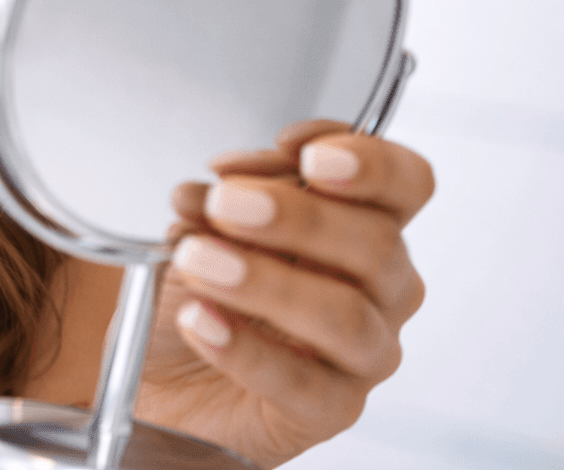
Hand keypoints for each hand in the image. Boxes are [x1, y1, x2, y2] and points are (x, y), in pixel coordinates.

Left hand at [134, 121, 434, 468]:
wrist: (157, 374)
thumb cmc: (197, 290)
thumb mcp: (206, 223)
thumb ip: (235, 193)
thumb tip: (233, 180)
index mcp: (362, 224)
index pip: (406, 184)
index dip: (370, 162)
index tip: (303, 152)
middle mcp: (380, 288)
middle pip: (378, 245)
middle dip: (297, 217)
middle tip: (223, 204)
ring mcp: (363, 355)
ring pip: (346, 316)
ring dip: (264, 281)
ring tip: (196, 260)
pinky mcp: (329, 411)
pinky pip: (303, 385)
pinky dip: (243, 349)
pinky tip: (197, 320)